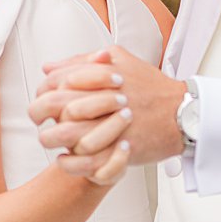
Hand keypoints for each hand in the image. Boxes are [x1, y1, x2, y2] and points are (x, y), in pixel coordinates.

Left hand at [31, 45, 186, 167]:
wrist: (182, 112)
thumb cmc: (150, 85)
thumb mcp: (120, 60)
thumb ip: (83, 60)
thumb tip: (49, 67)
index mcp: (98, 75)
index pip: (54, 81)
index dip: (42, 91)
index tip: (42, 99)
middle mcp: (100, 98)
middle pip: (53, 105)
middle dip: (39, 113)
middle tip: (39, 120)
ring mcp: (108, 124)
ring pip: (63, 134)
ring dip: (51, 138)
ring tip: (50, 140)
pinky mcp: (117, 148)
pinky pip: (83, 160)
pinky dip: (70, 161)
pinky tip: (66, 158)